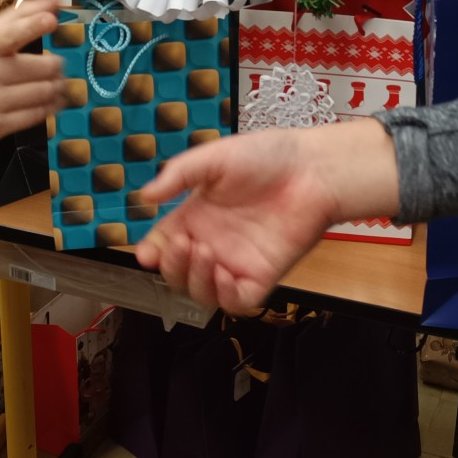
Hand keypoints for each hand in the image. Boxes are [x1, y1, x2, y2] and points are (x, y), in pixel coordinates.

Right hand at [0, 0, 65, 148]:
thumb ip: (15, 21)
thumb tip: (53, 2)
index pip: (9, 34)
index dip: (33, 25)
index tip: (52, 19)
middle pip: (42, 66)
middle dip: (55, 64)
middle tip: (54, 64)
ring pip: (46, 90)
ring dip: (57, 85)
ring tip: (54, 82)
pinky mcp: (0, 125)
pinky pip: (40, 113)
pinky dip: (52, 105)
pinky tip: (52, 100)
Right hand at [135, 120, 400, 311]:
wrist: (312, 169)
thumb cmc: (268, 156)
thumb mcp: (214, 157)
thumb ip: (178, 175)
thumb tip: (144, 196)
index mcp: (196, 217)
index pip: (163, 244)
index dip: (152, 254)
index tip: (146, 253)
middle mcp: (212, 243)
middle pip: (177, 273)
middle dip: (171, 266)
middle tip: (181, 245)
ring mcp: (236, 262)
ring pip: (201, 292)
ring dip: (194, 280)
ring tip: (204, 253)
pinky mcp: (262, 276)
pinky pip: (236, 302)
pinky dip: (224, 296)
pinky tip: (224, 274)